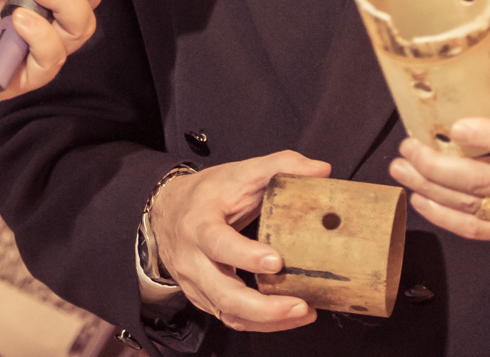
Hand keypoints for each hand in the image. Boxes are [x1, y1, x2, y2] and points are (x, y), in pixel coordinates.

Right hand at [150, 152, 329, 331]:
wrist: (168, 211)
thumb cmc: (208, 194)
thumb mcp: (240, 172)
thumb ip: (280, 166)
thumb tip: (321, 170)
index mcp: (199, 224)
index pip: (218, 243)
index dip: (245, 255)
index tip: (277, 261)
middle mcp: (193, 259)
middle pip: (223, 293)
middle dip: (263, 307)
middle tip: (300, 304)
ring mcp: (196, 283)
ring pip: (229, 313)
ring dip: (268, 320)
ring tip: (303, 312)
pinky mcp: (204, 298)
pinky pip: (231, 318)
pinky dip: (262, 323)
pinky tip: (288, 316)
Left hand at [389, 31, 489, 240]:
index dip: (487, 135)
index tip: (454, 127)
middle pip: (483, 180)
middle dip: (437, 166)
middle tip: (407, 147)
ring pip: (472, 206)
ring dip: (430, 188)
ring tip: (401, 168)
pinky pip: (476, 230)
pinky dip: (443, 217)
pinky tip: (419, 198)